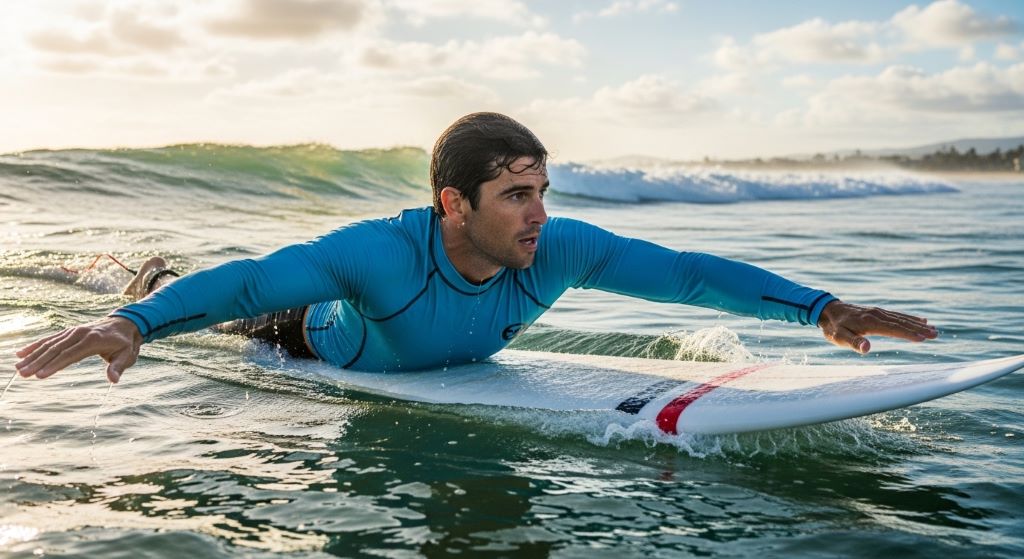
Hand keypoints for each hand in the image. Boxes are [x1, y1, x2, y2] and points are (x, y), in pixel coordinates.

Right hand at [14, 317, 142, 382]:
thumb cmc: (125, 344)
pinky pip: (49, 339)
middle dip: (38, 362)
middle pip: (56, 349)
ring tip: (18, 367)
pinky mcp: (68, 332)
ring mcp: (73, 331)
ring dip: (32, 355)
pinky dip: (35, 345)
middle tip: (23, 374)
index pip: (70, 355)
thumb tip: (113, 380)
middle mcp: (80, 333)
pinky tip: (20, 353)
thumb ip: (118, 367)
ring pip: (49, 344)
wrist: (125, 324)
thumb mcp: (127, 355)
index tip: (40, 375)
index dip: (55, 365)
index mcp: (93, 341)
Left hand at [817, 300, 937, 353]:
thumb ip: (854, 342)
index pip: (893, 329)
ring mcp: (878, 312)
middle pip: (902, 323)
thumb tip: (868, 348)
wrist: (827, 310)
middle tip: (936, 334)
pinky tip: (920, 320)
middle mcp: (877, 315)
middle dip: (919, 329)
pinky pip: (897, 315)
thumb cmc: (833, 328)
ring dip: (918, 323)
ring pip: (902, 318)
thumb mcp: (839, 337)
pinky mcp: (877, 312)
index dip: (908, 335)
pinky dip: (910, 318)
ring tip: (933, 329)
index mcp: (869, 322)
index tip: (923, 339)